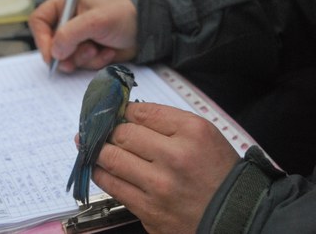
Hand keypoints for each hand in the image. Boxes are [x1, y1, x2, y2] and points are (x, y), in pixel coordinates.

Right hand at [28, 0, 137, 71]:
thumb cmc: (123, 17)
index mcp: (65, 4)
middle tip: (80, 56)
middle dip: (67, 53)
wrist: (144, 33)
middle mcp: (68, 22)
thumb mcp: (96, 21)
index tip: (51, 55)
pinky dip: (94, 62)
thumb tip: (54, 52)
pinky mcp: (86, 53)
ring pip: (66, 58)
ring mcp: (77, 39)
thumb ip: (71, 34)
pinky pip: (81, 64)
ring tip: (98, 49)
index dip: (41, 39)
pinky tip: (107, 52)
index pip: (39, 21)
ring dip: (83, 58)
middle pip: (51, 44)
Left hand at [93, 102, 238, 233]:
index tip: (116, 113)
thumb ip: (168, 122)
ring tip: (91, 145)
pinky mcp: (148, 209)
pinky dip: (100, 173)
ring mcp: (159, 186)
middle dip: (107, 129)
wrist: (235, 216)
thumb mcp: (204, 135)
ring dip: (97, 149)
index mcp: (192, 132)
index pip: (142, 112)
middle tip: (100, 129)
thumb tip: (129, 115)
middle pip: (123, 134)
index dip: (123, 111)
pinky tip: (99, 166)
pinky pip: (112, 186)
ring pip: (111, 158)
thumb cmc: (219, 173)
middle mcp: (175, 157)